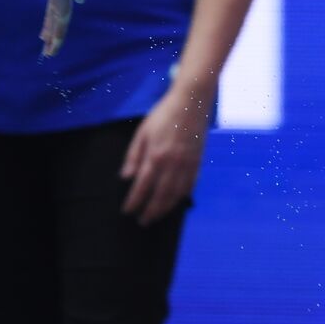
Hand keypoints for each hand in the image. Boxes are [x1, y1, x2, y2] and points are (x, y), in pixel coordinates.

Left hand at [120, 87, 210, 225]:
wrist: (191, 102)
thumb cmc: (163, 115)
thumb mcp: (142, 132)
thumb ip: (134, 155)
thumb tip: (126, 177)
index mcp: (155, 156)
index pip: (142, 186)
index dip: (134, 201)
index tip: (128, 211)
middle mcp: (172, 164)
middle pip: (160, 195)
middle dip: (150, 211)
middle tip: (143, 221)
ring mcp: (187, 165)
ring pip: (176, 194)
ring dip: (166, 208)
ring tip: (157, 216)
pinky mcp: (198, 162)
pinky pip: (190, 185)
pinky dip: (182, 196)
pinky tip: (176, 202)